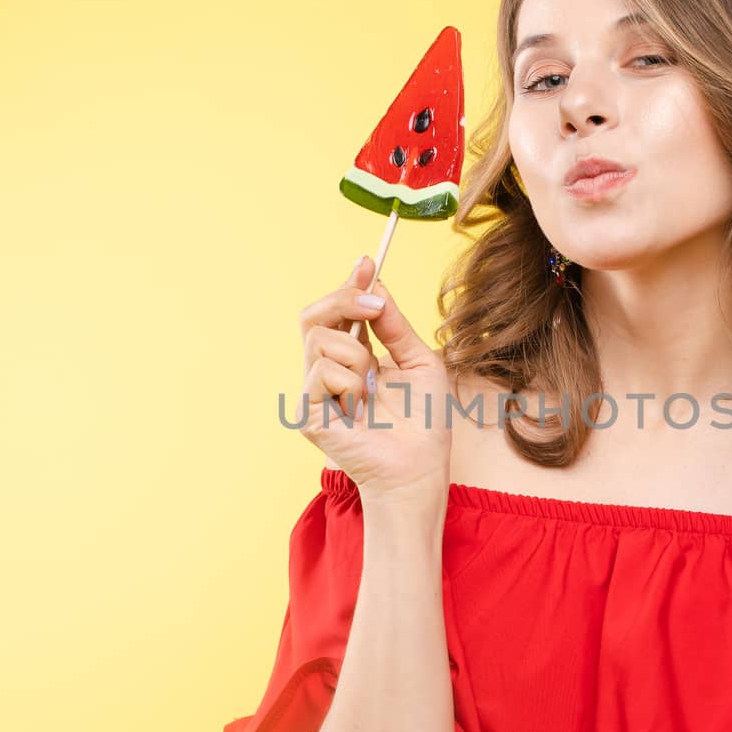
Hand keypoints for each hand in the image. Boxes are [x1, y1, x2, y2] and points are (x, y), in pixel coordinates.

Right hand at [295, 256, 452, 501]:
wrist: (420, 469)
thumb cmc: (423, 424)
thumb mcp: (420, 362)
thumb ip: (396, 326)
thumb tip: (378, 286)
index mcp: (353, 357)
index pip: (337, 311)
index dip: (348, 284)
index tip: (368, 261)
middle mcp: (328, 371)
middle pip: (313, 314)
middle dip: (343, 298)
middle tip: (375, 304)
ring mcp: (315, 393)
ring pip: (321, 340)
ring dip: (358, 356)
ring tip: (374, 389)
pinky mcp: (308, 414)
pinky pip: (322, 372)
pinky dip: (352, 385)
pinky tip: (362, 410)